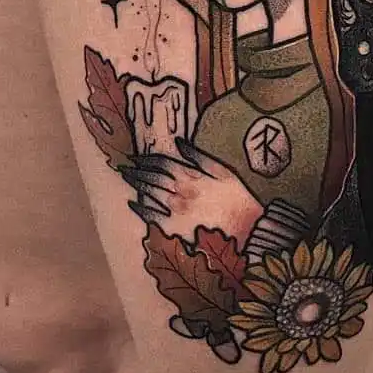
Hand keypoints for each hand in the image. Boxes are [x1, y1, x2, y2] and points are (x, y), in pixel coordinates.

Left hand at [121, 139, 262, 243]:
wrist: (249, 229)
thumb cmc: (238, 199)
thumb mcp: (224, 172)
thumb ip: (200, 157)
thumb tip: (180, 143)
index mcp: (192, 177)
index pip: (162, 163)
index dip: (147, 158)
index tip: (136, 156)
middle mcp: (180, 193)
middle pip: (153, 178)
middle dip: (137, 170)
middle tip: (124, 166)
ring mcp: (176, 212)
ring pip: (150, 193)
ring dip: (136, 184)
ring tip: (126, 176)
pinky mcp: (175, 229)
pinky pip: (152, 217)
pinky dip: (141, 208)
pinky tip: (134, 201)